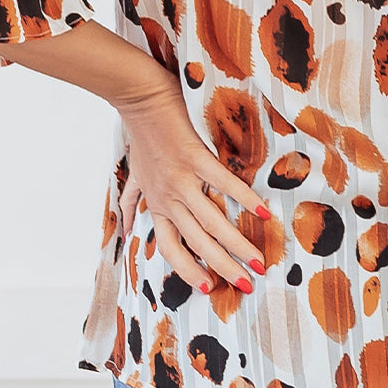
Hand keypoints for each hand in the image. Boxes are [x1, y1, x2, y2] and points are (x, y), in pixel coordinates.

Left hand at [114, 76, 271, 293]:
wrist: (139, 98)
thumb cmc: (140, 135)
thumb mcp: (133, 175)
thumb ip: (131, 203)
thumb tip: (124, 229)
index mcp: (158, 204)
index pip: (171, 247)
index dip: (188, 270)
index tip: (208, 288)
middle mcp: (169, 198)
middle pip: (197, 242)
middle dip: (223, 268)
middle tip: (247, 285)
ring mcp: (181, 178)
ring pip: (211, 222)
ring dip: (236, 245)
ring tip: (259, 262)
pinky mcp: (194, 156)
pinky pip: (222, 183)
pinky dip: (243, 198)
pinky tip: (262, 212)